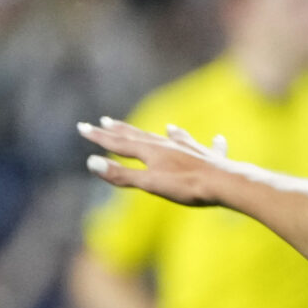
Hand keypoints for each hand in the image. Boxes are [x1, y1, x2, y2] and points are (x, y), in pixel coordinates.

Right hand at [80, 118, 242, 206]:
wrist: (225, 183)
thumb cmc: (186, 186)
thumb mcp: (149, 184)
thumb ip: (121, 175)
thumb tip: (91, 162)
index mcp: (151, 151)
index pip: (119, 143)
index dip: (99, 137)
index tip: (82, 127)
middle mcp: (168, 144)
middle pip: (140, 135)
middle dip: (121, 130)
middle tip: (104, 120)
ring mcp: (189, 148)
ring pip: (170, 138)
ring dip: (161, 133)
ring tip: (163, 127)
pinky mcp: (209, 157)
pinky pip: (208, 147)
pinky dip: (210, 144)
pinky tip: (217, 138)